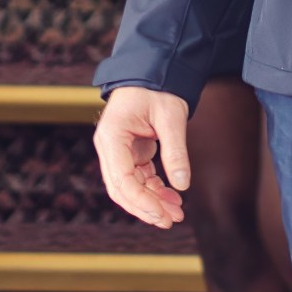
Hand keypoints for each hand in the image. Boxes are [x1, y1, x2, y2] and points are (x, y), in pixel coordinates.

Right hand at [93, 86, 190, 229]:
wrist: (153, 70)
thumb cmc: (159, 87)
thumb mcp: (171, 116)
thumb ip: (175, 150)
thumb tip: (182, 185)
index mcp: (112, 136)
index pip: (122, 179)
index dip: (142, 201)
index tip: (163, 215)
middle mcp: (109, 146)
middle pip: (122, 189)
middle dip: (146, 208)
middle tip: (171, 221)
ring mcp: (118, 150)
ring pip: (130, 187)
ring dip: (152, 202)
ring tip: (177, 214)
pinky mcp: (129, 152)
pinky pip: (139, 178)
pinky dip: (154, 190)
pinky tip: (173, 198)